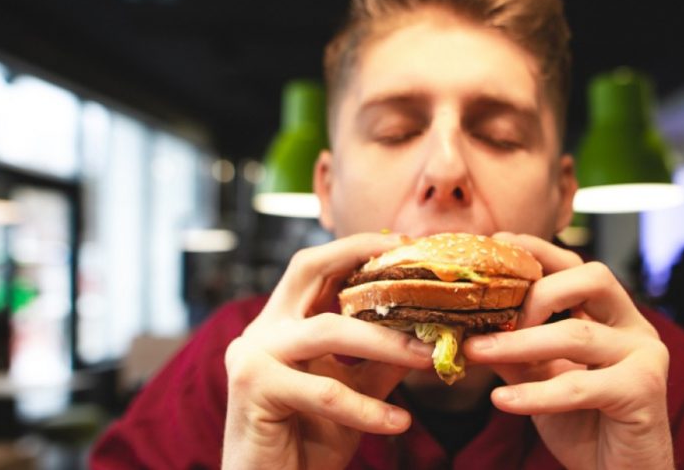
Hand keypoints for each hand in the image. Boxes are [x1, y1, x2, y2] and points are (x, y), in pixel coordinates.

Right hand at [222, 233, 434, 469]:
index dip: (357, 248)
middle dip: (360, 256)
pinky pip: (326, 392)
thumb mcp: (355, 393)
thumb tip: (430, 332)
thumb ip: (381, 361)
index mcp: (283, 323)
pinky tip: (399, 423)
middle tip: (410, 261)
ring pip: (328, 330)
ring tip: (429, 357)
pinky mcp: (254, 389)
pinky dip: (367, 409)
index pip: (318, 268)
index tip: (404, 242)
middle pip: (309, 268)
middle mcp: (263, 329)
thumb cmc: (306, 442)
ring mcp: (254, 355)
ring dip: (386, 341)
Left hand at [463, 233, 672, 468]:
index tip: (498, 243)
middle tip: (495, 314)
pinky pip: (581, 385)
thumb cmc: (585, 425)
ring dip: (521, 343)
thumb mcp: (541, 379)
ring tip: (478, 352)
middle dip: (538, 291)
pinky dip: (537, 393)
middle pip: (592, 277)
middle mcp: (634, 326)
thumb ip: (515, 350)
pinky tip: (503, 400)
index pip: (577, 266)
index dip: (540, 250)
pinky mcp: (645, 390)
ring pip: (578, 334)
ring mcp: (645, 355)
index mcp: (612, 315)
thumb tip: (468, 326)